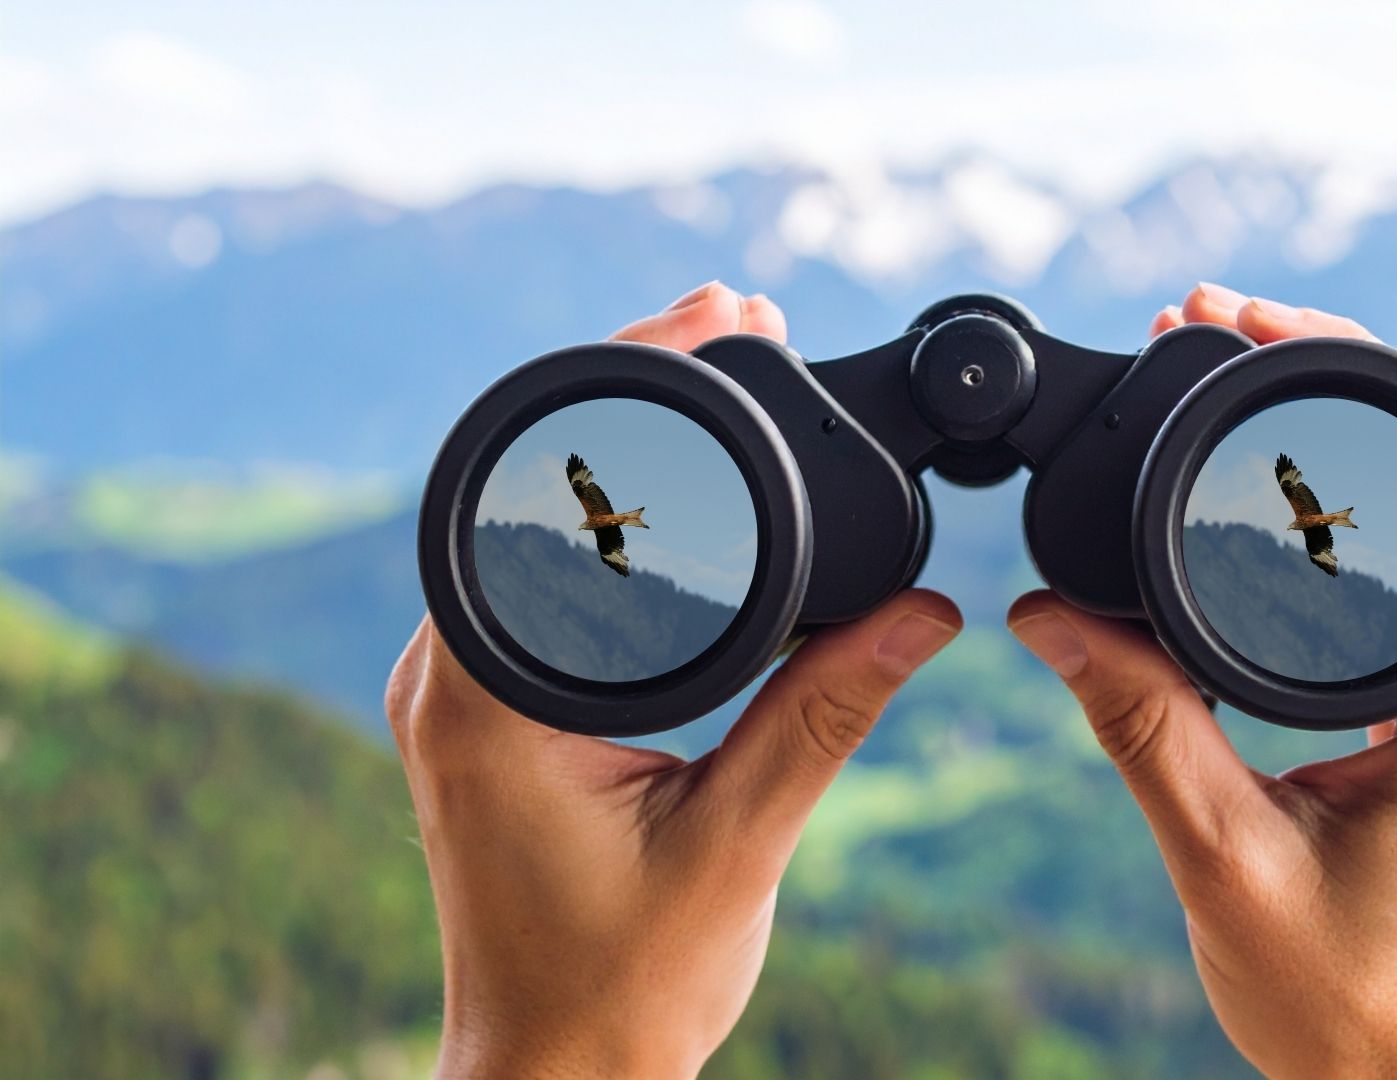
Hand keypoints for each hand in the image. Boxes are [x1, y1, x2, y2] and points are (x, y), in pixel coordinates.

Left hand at [386, 281, 961, 1078]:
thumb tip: (931, 612)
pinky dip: (607, 519)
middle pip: (530, 481)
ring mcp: (463, 688)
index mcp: (489, 692)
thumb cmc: (623, 990)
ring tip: (718, 371)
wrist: (555, 1079)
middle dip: (634, 390)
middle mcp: (451, 672)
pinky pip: (542, 578)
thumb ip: (827, 717)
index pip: (545, 487)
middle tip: (736, 315)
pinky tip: (675, 488)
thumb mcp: (741, 844)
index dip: (635, 382)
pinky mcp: (495, 708)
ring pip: (531, 523)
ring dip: (618, 450)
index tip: (721, 313)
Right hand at [1010, 283, 1396, 1078]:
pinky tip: (1278, 487)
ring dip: (1351, 437)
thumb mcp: (1219, 860)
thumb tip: (1045, 615)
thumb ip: (1136, 725)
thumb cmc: (1344, 1003)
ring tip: (1235, 374)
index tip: (1249, 315)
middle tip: (1220, 320)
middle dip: (1343, 374)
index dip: (1361, 367)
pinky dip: (1352, 511)